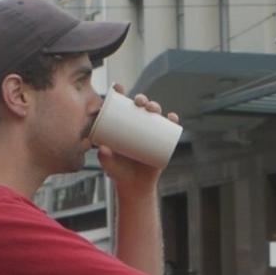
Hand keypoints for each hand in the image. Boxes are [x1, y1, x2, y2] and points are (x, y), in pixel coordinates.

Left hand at [96, 83, 178, 198]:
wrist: (134, 186)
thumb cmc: (118, 172)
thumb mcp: (109, 165)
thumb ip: (105, 158)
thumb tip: (103, 149)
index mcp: (122, 125)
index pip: (120, 104)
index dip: (119, 92)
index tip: (118, 88)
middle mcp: (137, 125)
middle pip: (140, 106)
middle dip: (141, 99)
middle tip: (139, 102)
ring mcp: (150, 132)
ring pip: (155, 114)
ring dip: (156, 106)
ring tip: (154, 109)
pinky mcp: (162, 141)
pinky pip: (169, 128)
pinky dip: (172, 121)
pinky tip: (172, 117)